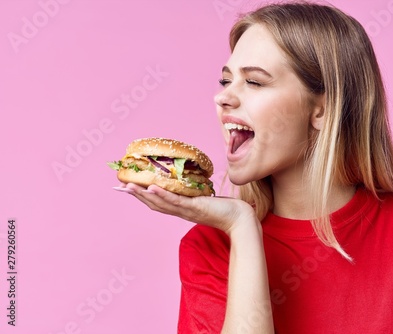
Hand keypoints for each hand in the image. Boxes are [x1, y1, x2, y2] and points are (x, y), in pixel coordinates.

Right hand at [113, 183, 257, 234]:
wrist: (239, 218)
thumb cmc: (225, 208)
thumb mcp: (205, 198)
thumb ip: (195, 192)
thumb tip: (190, 181)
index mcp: (182, 209)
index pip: (158, 202)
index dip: (142, 196)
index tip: (128, 188)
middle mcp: (181, 211)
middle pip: (154, 204)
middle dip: (137, 195)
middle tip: (120, 187)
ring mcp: (186, 210)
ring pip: (160, 203)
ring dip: (143, 195)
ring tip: (129, 186)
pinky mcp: (194, 207)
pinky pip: (175, 201)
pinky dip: (162, 194)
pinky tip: (152, 187)